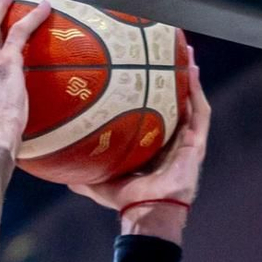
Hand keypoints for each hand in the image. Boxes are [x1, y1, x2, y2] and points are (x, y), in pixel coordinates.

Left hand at [79, 53, 210, 223]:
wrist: (147, 212)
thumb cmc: (126, 202)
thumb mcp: (100, 183)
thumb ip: (83, 177)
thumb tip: (62, 173)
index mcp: (154, 147)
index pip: (154, 113)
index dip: (152, 92)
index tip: (143, 70)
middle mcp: (172, 140)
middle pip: (175, 100)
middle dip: (173, 75)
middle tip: (166, 49)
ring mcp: (187, 141)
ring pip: (191, 101)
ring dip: (189, 76)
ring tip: (186, 50)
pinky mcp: (197, 143)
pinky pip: (200, 112)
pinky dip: (197, 90)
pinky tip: (192, 69)